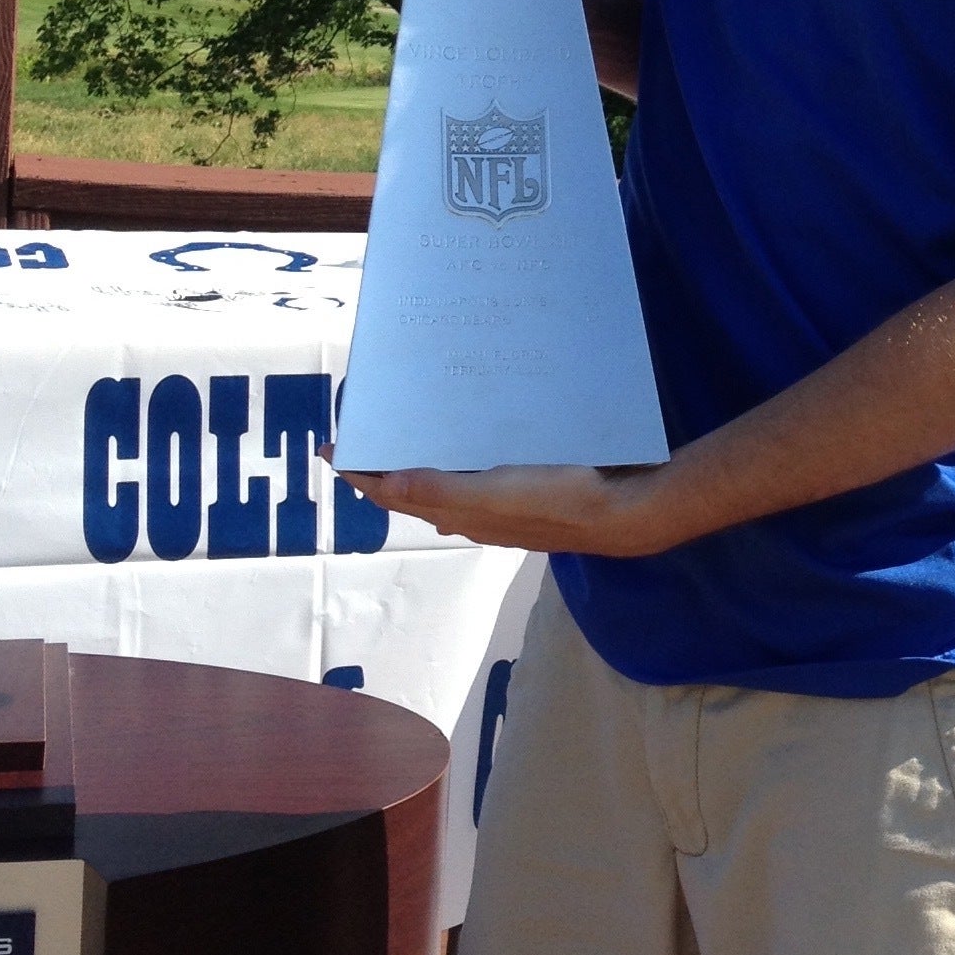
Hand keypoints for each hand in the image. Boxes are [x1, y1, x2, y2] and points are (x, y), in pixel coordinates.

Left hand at [330, 459, 680, 554]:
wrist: (621, 512)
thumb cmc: (556, 500)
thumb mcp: (495, 494)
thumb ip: (442, 490)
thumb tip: (385, 481)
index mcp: (460, 513)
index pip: (397, 495)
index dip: (363, 476)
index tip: (334, 450)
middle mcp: (473, 514)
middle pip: (415, 492)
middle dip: (386, 469)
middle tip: (364, 439)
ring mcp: (500, 507)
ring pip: (444, 488)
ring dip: (418, 468)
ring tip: (403, 440)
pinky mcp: (525, 493)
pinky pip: (474, 479)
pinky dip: (454, 465)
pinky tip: (466, 450)